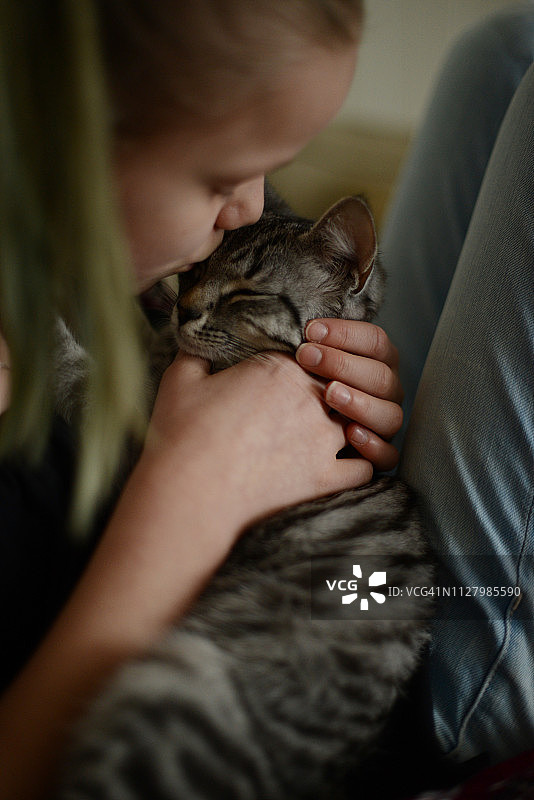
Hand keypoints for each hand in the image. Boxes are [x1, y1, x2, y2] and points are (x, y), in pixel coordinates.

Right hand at [146, 350, 373, 535]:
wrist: (192, 491)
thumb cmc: (183, 435)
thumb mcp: (180, 381)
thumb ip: (196, 354)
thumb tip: (195, 340)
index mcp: (282, 368)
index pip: (314, 357)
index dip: (305, 368)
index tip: (287, 383)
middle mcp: (312, 399)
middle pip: (339, 387)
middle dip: (330, 397)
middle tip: (306, 411)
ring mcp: (324, 440)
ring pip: (359, 423)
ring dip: (349, 427)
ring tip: (328, 437)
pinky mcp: (326, 477)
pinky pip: (365, 467)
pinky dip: (360, 464)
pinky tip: (345, 464)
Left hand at [296, 319, 402, 470]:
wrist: (286, 433)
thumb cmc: (296, 388)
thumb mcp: (304, 361)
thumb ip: (312, 344)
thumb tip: (301, 324)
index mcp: (378, 361)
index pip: (375, 341)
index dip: (345, 333)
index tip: (309, 330)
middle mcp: (387, 390)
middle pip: (381, 376)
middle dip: (342, 364)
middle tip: (307, 357)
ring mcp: (385, 422)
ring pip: (389, 414)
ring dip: (359, 403)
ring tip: (329, 394)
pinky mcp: (381, 454)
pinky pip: (389, 454)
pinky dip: (373, 445)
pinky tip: (350, 434)